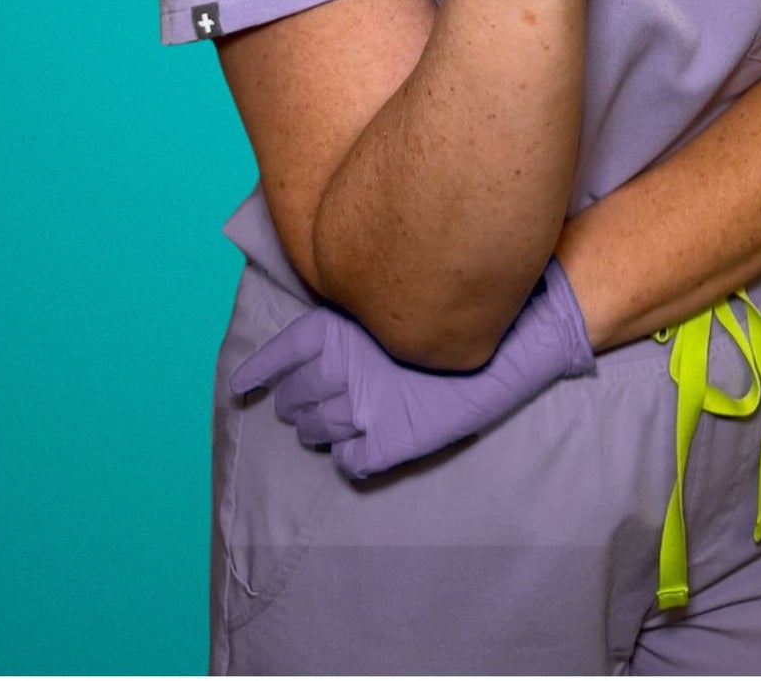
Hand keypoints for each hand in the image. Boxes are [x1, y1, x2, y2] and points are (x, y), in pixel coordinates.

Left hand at [228, 257, 596, 479]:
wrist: (515, 332)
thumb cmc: (460, 302)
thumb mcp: (400, 299)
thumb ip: (360, 317)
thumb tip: (324, 341)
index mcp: (338, 329)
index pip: (281, 355)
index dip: (257, 374)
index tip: (244, 387)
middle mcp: (342, 370)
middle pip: (294, 400)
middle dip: (294, 401)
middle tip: (304, 402)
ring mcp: (365, 410)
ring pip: (316, 432)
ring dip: (318, 429)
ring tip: (330, 424)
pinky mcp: (392, 444)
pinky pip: (350, 462)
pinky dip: (351, 455)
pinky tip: (362, 445)